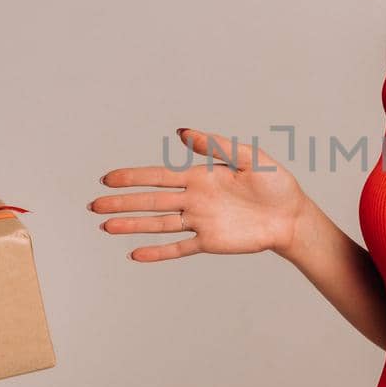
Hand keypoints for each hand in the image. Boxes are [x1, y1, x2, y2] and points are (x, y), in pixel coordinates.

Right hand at [91, 127, 309, 261]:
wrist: (292, 216)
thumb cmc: (275, 183)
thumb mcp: (248, 157)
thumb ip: (215, 145)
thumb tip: (181, 132)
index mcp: (200, 177)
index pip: (159, 176)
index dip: (133, 178)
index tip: (108, 178)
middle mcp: (195, 199)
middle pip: (151, 201)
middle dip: (122, 202)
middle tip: (93, 204)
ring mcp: (200, 222)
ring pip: (158, 224)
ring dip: (132, 225)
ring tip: (105, 226)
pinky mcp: (210, 242)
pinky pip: (179, 249)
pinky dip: (158, 252)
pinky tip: (136, 254)